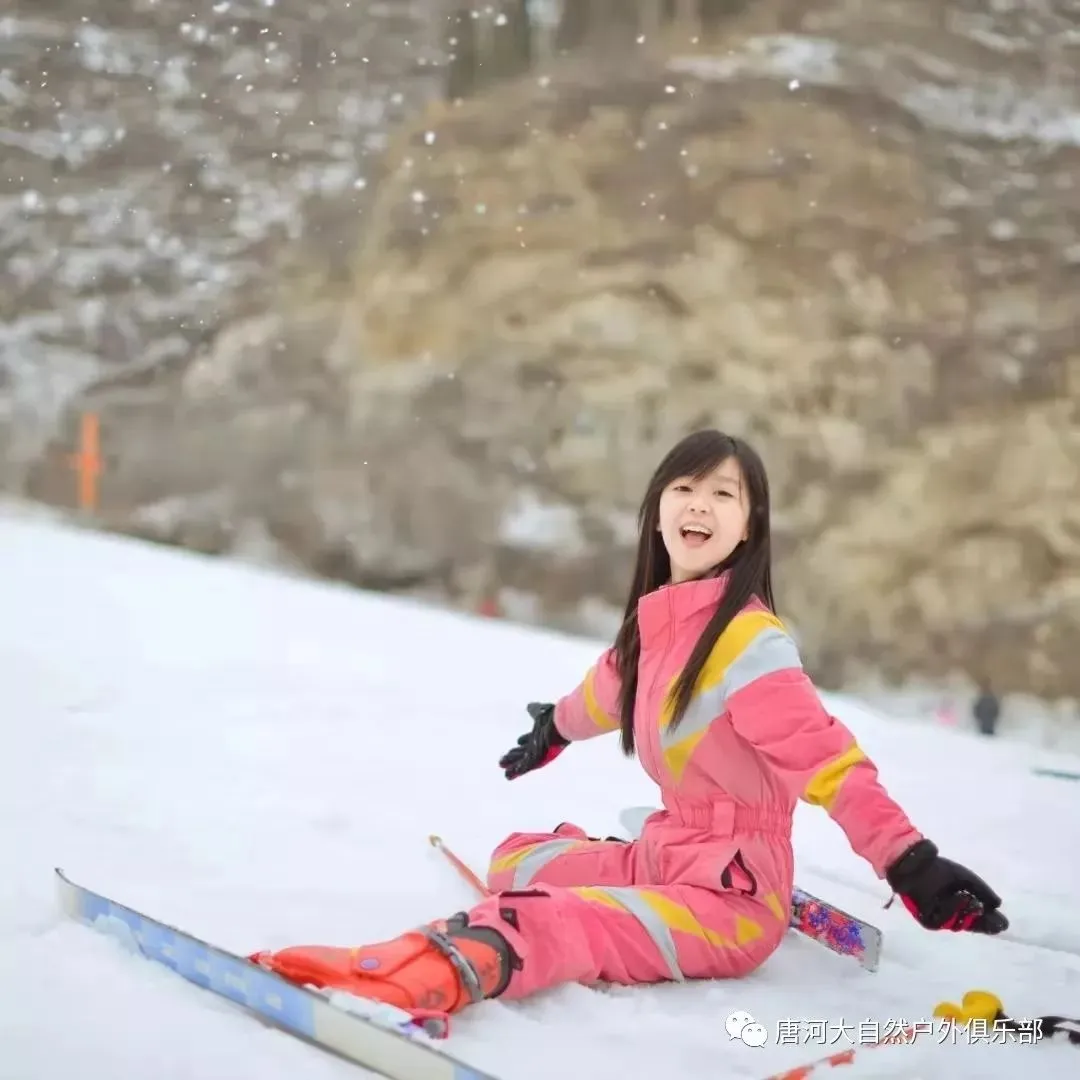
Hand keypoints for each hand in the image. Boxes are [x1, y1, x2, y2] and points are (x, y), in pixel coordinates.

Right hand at [498, 702, 568, 779]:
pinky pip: (526, 766)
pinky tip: (508, 775)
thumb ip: (534, 710)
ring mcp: (540, 753)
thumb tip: (529, 706)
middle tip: (502, 761)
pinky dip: (517, 771)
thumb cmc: (553, 718)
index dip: (524, 740)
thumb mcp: (540, 712)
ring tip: (502, 770)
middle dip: (514, 757)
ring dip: (513, 766)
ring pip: (523, 761)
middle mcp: (541, 746)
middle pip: (525, 753)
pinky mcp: (538, 758)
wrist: (560, 724)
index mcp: (542, 735)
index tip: (518, 741)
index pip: (532, 739)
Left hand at [885, 839, 1007, 933]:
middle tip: (996, 922)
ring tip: (974, 901)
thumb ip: (981, 890)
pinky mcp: (926, 918)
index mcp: (961, 904)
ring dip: (968, 914)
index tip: (1003, 923)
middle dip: (984, 923)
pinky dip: (950, 910)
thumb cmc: (940, 869)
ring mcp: (939, 916)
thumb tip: (998, 904)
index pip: (978, 918)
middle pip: (971, 925)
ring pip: (957, 924)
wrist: (917, 864)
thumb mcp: (965, 878)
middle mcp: (951, 913)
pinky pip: (941, 921)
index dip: (990, 921)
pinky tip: (956, 897)